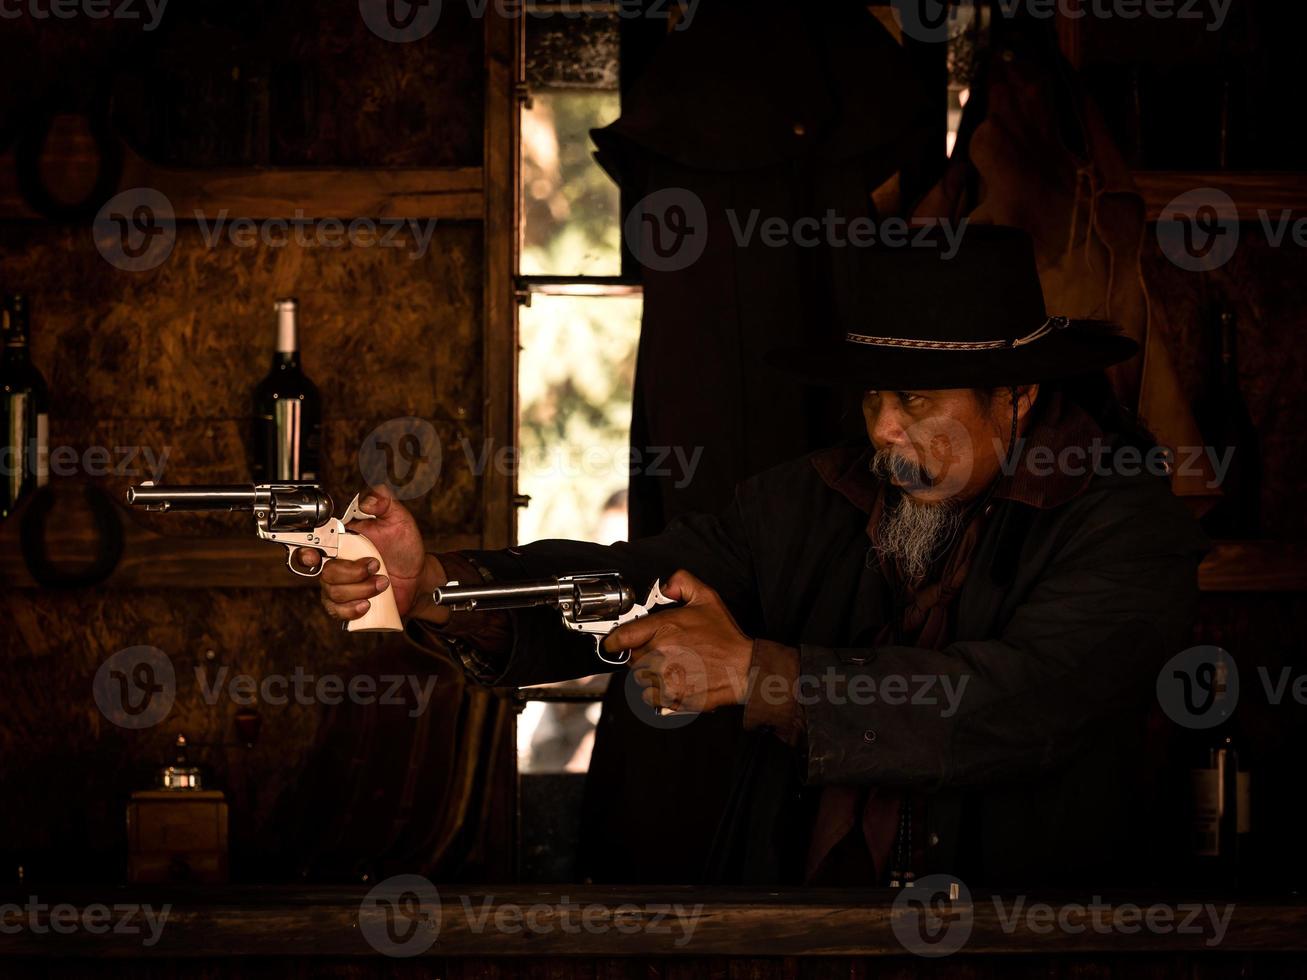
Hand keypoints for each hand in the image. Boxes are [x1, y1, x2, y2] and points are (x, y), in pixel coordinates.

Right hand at [297, 485, 438, 623]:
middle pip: (326, 573)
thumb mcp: (398, 519)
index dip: (306, 552)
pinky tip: (368, 604)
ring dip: (361, 589)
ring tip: (383, 582)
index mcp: (343, 541)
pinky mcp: (349, 604)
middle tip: (376, 565)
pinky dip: (352, 609)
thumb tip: (367, 502)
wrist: (419, 575)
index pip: (312, 545)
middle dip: (353, 572)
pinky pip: (338, 611)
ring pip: (333, 593)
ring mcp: (341, 585)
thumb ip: (383, 502)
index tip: (315, 557)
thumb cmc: (404, 546)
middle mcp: (337, 563)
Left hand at [602, 569, 753, 712]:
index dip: (614, 641)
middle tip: (664, 652)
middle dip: (643, 654)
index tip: (612, 644)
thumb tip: (666, 586)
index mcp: (665, 628)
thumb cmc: (726, 638)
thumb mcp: (707, 598)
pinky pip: (649, 695)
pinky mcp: (670, 696)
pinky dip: (657, 692)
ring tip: (672, 667)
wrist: (743, 668)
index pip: (623, 636)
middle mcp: (660, 652)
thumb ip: (683, 582)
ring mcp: (664, 676)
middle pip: (632, 657)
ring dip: (650, 673)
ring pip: (640, 677)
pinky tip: (674, 682)